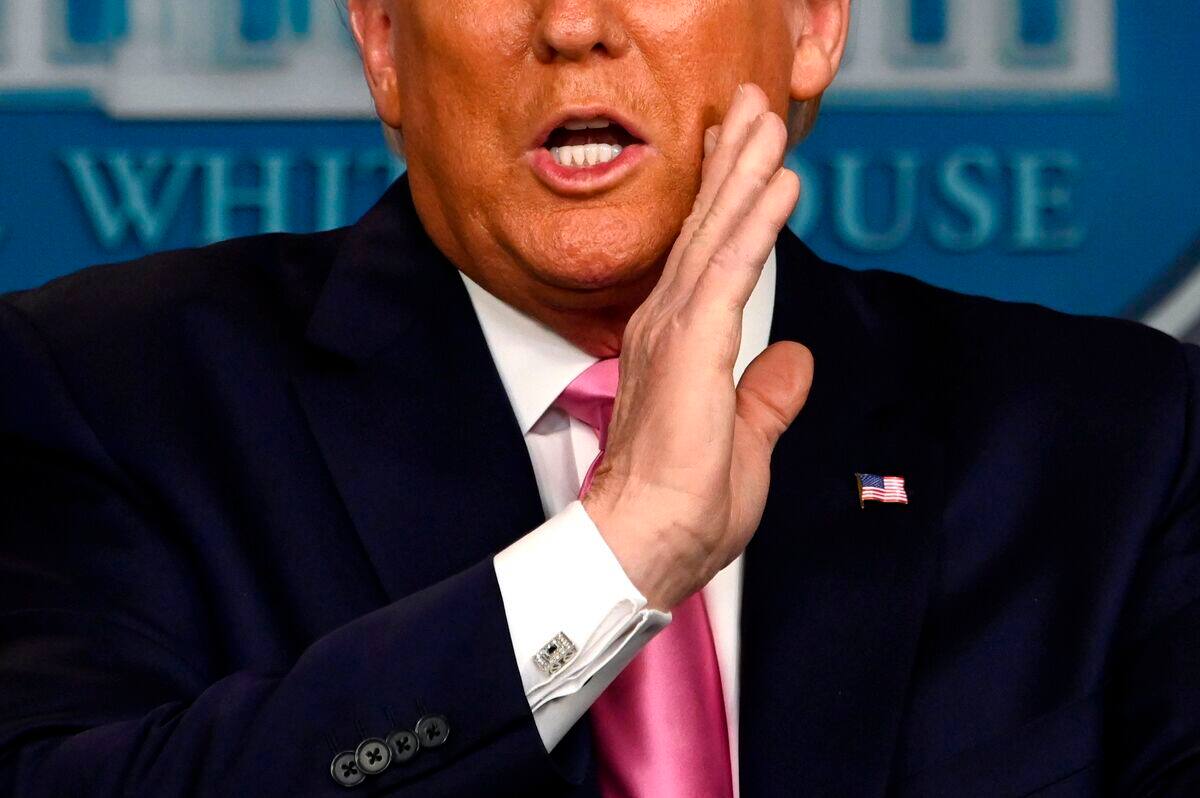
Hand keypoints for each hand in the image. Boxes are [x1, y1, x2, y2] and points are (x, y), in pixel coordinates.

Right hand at [583, 84, 813, 610]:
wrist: (647, 545)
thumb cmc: (685, 507)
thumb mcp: (746, 443)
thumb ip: (769, 395)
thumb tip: (795, 358)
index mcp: (679, 345)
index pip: (709, 260)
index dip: (728, 204)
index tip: (746, 157)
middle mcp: (669, 325)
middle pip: (709, 230)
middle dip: (734, 164)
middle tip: (753, 105)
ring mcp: (676, 331)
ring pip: (717, 234)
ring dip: (745, 171)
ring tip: (768, 116)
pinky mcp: (693, 346)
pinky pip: (732, 269)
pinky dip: (755, 220)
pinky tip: (779, 180)